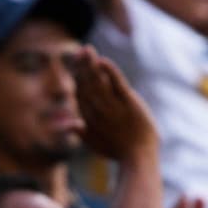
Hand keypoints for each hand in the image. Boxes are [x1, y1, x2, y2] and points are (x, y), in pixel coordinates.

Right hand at [76, 45, 156, 161]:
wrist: (138, 158)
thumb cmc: (118, 152)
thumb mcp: (96, 144)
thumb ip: (82, 132)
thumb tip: (70, 124)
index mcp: (89, 119)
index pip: (81, 94)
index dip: (78, 77)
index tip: (77, 63)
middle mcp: (98, 111)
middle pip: (87, 84)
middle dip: (82, 66)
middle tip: (80, 50)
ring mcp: (113, 107)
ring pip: (99, 82)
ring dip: (91, 65)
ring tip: (87, 49)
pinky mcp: (129, 103)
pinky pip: (117, 83)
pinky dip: (109, 71)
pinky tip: (102, 61)